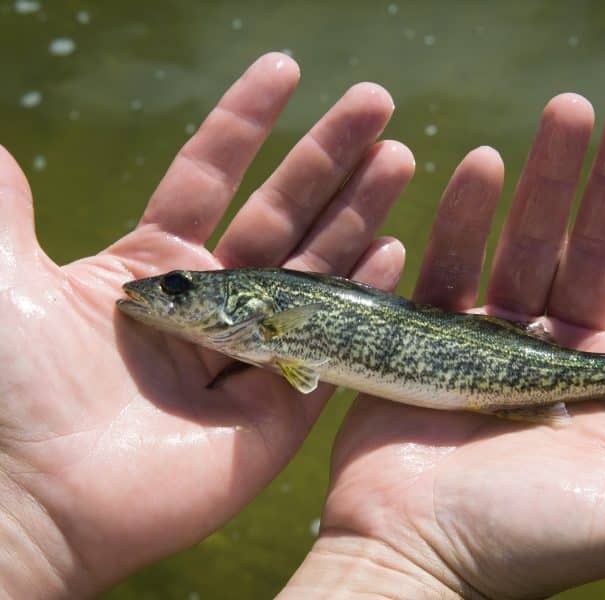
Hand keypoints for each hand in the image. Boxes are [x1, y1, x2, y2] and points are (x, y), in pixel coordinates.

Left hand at [0, 53, 413, 595]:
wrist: (31, 498)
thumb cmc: (9, 383)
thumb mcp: (5, 274)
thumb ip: (8, 208)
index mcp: (149, 266)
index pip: (209, 175)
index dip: (247, 121)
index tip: (286, 67)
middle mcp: (208, 303)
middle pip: (282, 213)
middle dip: (328, 156)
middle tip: (375, 102)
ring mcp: (249, 353)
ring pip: (318, 269)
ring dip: (360, 213)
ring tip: (398, 156)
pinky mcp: (278, 407)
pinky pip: (332, 342)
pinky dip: (364, 296)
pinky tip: (396, 247)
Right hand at [282, 94, 604, 597]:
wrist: (411, 555)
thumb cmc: (523, 546)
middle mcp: (558, 356)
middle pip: (600, 252)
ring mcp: (494, 342)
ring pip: (527, 246)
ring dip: (544, 181)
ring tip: (562, 112)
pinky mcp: (432, 338)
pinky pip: (452, 268)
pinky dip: (464, 220)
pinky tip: (480, 168)